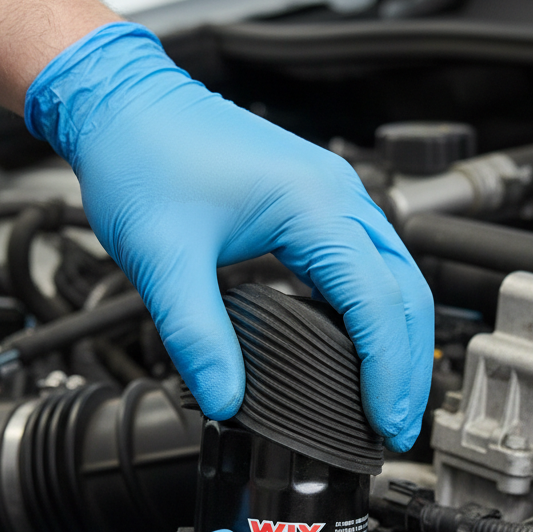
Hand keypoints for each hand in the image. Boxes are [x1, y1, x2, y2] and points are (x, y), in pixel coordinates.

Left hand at [25, 23, 433, 451]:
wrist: (123, 103)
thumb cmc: (142, 156)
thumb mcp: (162, 257)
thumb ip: (196, 335)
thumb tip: (226, 399)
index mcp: (314, 204)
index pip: (376, 303)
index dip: (387, 371)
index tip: (384, 423)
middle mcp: (337, 196)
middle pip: (406, 292)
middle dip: (409, 365)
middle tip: (397, 428)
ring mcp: (332, 196)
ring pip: (396, 277)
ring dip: (401, 340)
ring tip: (390, 398)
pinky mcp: (315, 205)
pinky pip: (369, 265)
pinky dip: (378, 314)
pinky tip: (364, 348)